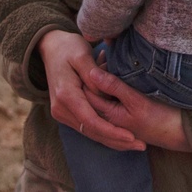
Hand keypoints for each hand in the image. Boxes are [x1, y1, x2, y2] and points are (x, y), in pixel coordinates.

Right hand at [38, 29, 145, 151]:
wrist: (50, 47)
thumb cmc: (68, 47)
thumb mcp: (82, 53)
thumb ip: (94, 73)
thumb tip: (105, 90)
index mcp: (65, 94)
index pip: (91, 120)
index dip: (112, 131)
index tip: (131, 137)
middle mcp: (61, 108)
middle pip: (91, 131)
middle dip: (116, 140)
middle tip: (141, 145)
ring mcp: (61, 112)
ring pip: (89, 132)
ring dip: (111, 139)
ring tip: (135, 143)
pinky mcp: (65, 112)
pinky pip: (86, 126)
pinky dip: (103, 131)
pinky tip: (121, 136)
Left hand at [83, 65, 190, 152]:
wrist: (180, 132)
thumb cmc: (160, 118)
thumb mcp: (137, 101)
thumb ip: (114, 87)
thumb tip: (91, 72)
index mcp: (108, 115)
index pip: (88, 92)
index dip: (89, 73)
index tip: (98, 56)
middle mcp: (109, 115)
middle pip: (94, 91)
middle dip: (96, 72)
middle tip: (104, 53)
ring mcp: (118, 113)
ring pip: (103, 91)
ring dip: (104, 74)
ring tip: (109, 55)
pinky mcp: (126, 109)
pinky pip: (112, 93)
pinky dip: (112, 79)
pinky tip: (116, 66)